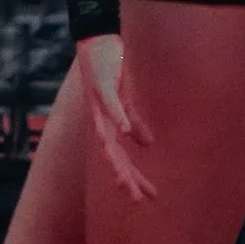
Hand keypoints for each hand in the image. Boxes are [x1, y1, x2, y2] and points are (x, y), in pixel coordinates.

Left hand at [79, 33, 154, 203]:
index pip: (123, 159)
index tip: (148, 198)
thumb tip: (147, 145)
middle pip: (113, 157)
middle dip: (125, 179)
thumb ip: (134, 124)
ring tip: (123, 179)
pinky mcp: (102, 88)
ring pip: (106, 139)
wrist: (96, 43)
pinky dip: (117, 119)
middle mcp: (100, 121)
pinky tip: (124, 132)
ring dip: (115, 159)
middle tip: (137, 201)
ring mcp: (99, 107)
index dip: (134, 178)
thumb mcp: (126, 102)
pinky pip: (110, 106)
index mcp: (108, 126)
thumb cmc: (110, 73)